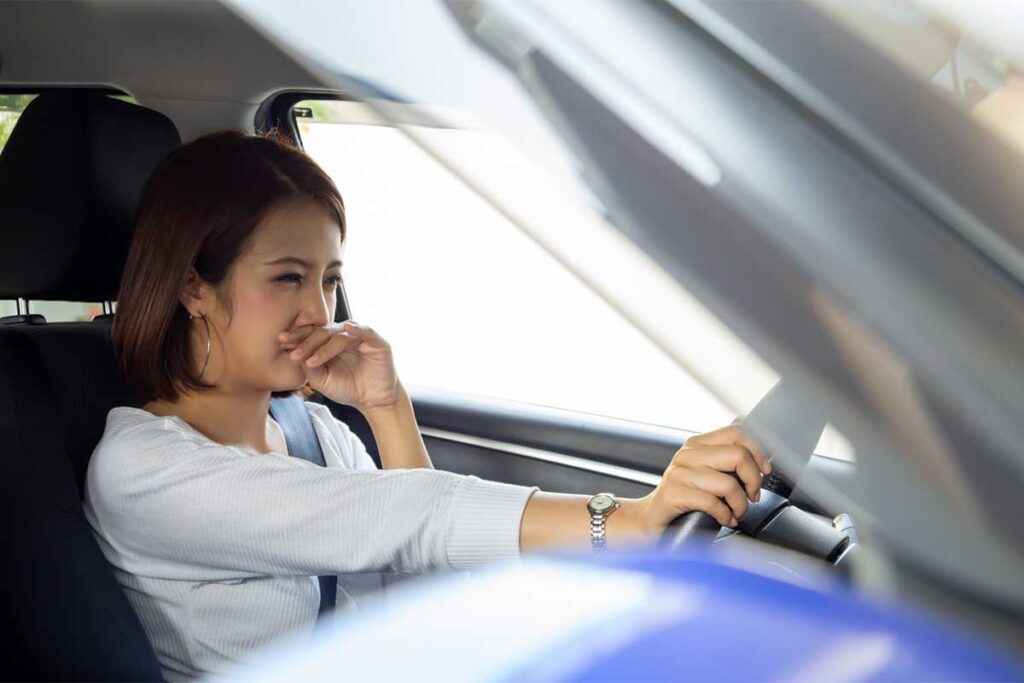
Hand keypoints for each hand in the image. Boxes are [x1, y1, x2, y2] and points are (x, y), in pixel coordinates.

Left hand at [278, 320, 399, 411]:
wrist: (374, 402)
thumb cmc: (348, 389)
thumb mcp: (323, 381)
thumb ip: (310, 367)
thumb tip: (295, 354)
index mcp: (330, 342)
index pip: (312, 334)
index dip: (297, 337)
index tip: (281, 341)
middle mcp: (344, 336)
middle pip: (322, 332)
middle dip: (305, 341)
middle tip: (292, 351)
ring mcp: (360, 337)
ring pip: (338, 334)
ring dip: (323, 346)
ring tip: (311, 360)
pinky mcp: (376, 341)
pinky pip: (365, 331)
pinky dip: (356, 329)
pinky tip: (346, 330)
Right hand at [632, 424, 771, 530]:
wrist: (650, 520)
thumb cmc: (683, 499)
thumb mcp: (705, 473)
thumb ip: (726, 460)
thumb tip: (757, 450)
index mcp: (696, 444)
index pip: (736, 433)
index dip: (758, 451)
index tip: (764, 470)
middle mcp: (687, 454)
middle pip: (737, 455)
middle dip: (753, 480)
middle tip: (752, 496)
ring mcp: (679, 473)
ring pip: (728, 483)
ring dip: (740, 504)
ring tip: (737, 513)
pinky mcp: (674, 494)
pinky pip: (713, 503)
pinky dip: (726, 516)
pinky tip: (725, 520)